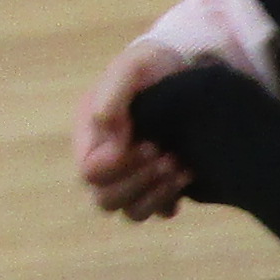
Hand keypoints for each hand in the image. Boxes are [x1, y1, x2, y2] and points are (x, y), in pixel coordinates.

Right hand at [70, 33, 205, 216]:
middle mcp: (107, 163)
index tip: (147, 142)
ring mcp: (132, 177)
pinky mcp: (157, 185)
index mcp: (90, 136)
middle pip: (106, 200)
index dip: (116, 167)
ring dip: (156, 194)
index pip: (90, 173)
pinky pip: (158, 211)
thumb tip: (107, 133)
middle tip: (165, 154)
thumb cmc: (148, 67)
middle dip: (139, 181)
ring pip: (131, 212)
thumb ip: (112, 94)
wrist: (180, 70)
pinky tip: (189, 172)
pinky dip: (172, 199)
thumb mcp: (130, 68)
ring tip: (179, 165)